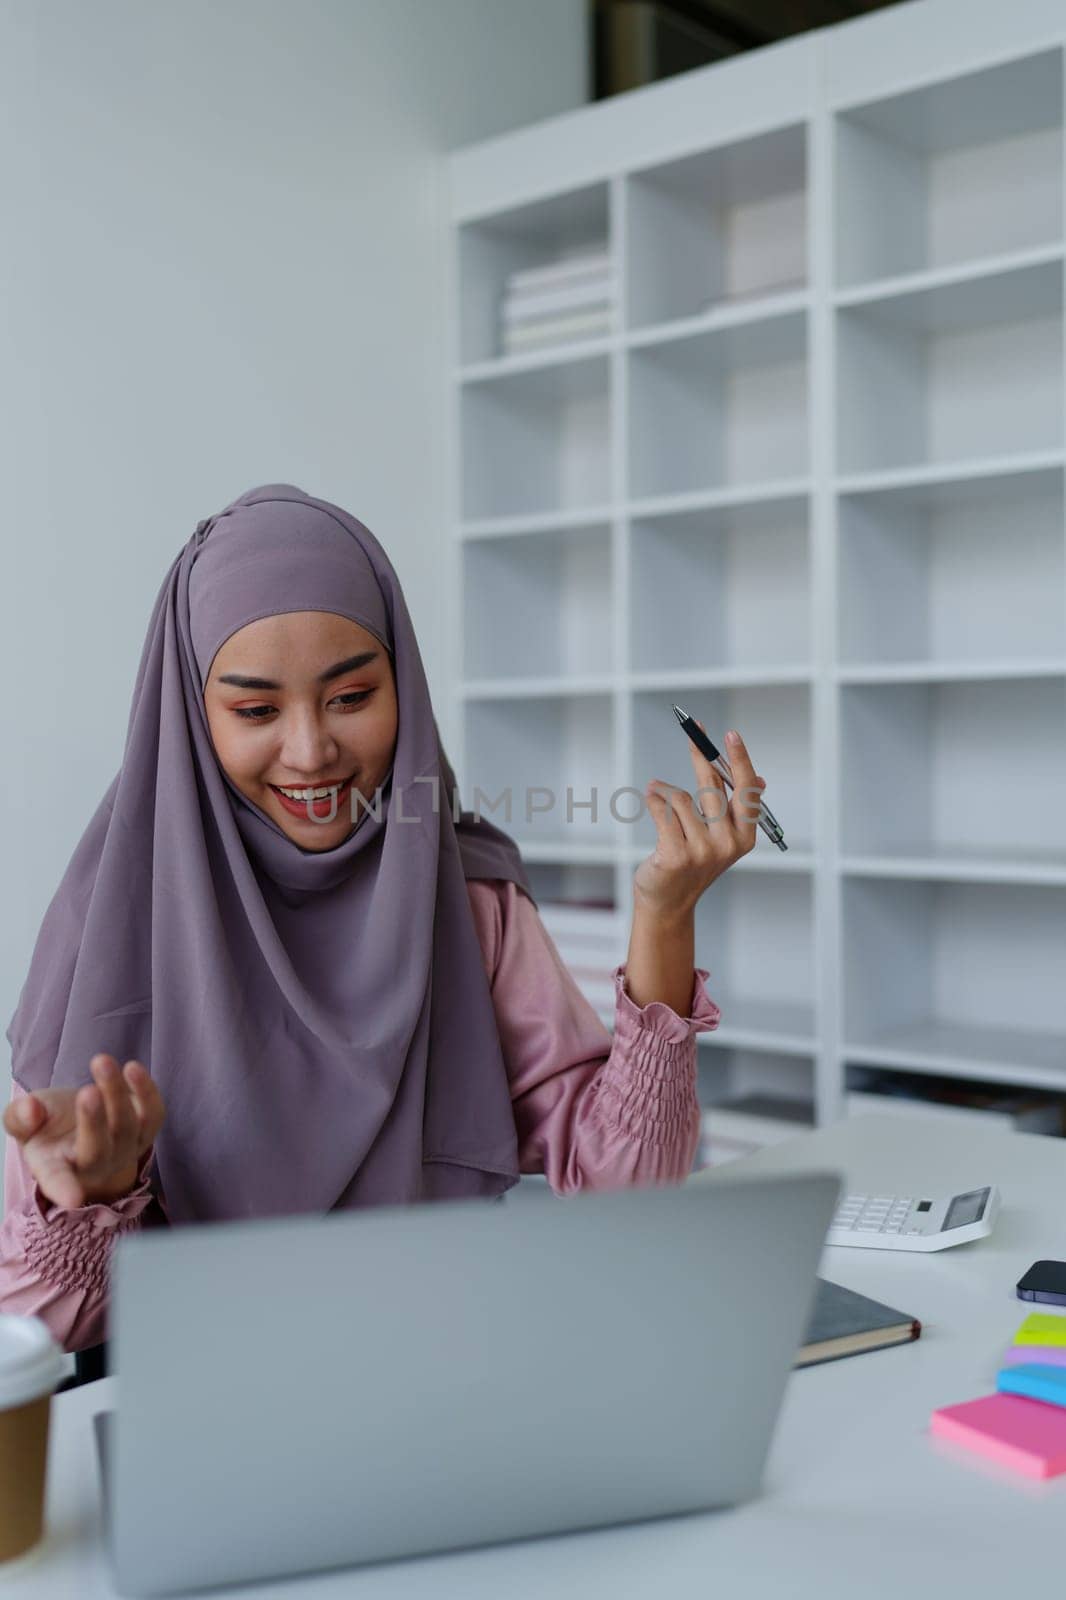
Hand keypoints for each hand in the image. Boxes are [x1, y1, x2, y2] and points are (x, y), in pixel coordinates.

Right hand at [2, 1055, 165, 1209]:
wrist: (77, 1120)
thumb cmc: (47, 1124)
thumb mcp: (23, 1120)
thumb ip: (20, 1117)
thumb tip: (30, 1109)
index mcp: (56, 1168)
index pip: (59, 1182)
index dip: (64, 1190)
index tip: (72, 1199)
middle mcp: (94, 1166)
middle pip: (98, 1150)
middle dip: (93, 1121)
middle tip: (86, 1091)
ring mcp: (124, 1151)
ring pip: (127, 1128)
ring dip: (117, 1094)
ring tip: (101, 1063)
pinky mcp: (146, 1130)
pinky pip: (153, 1114)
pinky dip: (146, 1091)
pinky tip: (132, 1068)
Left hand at [634, 725, 767, 921]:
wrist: (668, 902)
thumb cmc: (693, 863)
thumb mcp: (721, 837)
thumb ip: (735, 809)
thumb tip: (760, 780)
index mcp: (745, 837)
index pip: (747, 790)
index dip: (739, 759)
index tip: (730, 735)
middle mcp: (727, 844)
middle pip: (714, 787)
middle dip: (702, 756)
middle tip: (694, 731)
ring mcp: (702, 851)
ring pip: (682, 799)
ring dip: (664, 790)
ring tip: (656, 792)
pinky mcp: (676, 856)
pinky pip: (662, 811)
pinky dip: (653, 799)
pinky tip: (650, 796)